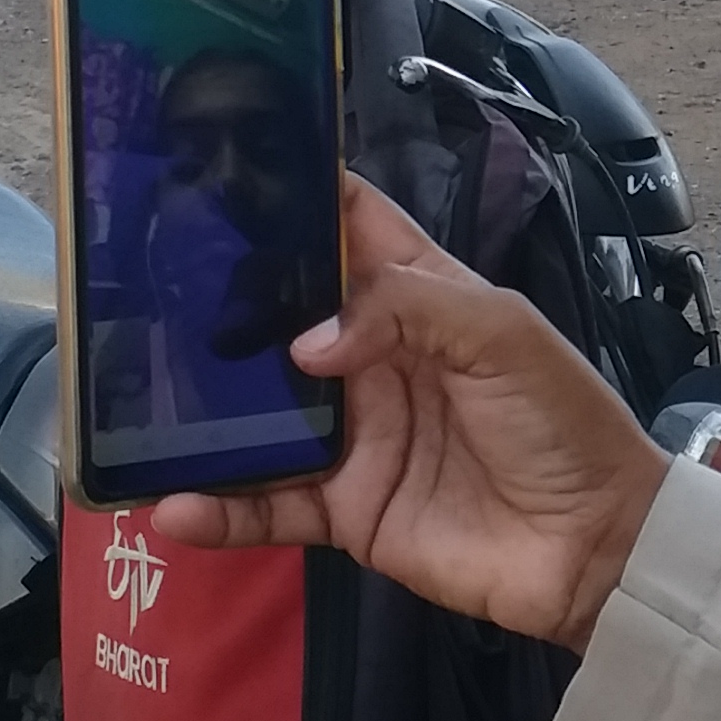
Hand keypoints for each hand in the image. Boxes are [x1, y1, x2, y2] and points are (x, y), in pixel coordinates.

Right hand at [153, 176, 669, 654]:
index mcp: (420, 297)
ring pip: (258, 414)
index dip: (297, 200)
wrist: (594, 549)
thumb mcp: (499, 335)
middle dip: (219, 303)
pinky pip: (266, 506)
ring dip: (200, 412)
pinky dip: (216, 510)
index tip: (221, 171)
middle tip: (135, 285)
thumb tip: (302, 339)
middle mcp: (375, 359)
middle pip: (282, 318)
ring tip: (126, 400)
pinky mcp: (344, 511)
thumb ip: (405, 308)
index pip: (349, 230)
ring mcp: (353, 437)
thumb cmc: (562, 422)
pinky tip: (169, 506)